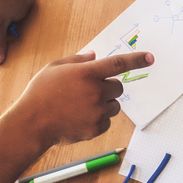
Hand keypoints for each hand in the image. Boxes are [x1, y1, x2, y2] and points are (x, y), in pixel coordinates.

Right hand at [9, 50, 152, 149]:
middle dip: (108, 87)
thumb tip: (95, 55)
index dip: (137, 60)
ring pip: (115, 104)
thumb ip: (77, 60)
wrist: (32, 123)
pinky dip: (99, 118)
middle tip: (88, 91)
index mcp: (86, 73)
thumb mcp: (54, 68)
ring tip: (81, 106)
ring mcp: (97, 110)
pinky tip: (79, 117)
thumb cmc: (40, 93)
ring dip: (105, 104)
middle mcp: (95, 91)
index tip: (151, 58)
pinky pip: (108, 120)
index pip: (118, 64)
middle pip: (118, 87)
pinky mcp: (97, 127)